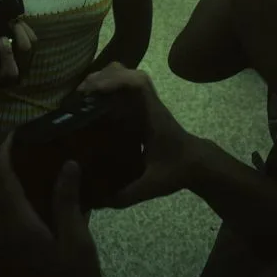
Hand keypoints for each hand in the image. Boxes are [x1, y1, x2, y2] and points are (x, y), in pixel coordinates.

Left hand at [0, 136, 101, 276]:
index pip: (2, 178)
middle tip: (25, 159)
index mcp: (16, 225)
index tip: (13, 135)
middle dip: (0, 170)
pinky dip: (1, 211)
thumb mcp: (78, 244)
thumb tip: (67, 163)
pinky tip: (26, 214)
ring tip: (27, 183)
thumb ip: (67, 202)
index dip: (5, 153)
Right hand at [79, 63, 200, 206]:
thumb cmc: (177, 171)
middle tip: (81, 94)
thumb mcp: (152, 185)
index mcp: (153, 115)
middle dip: (103, 78)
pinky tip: (94, 101)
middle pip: (128, 74)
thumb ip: (128, 194)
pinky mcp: (142, 107)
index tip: (94, 90)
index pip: (138, 85)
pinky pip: (125, 87)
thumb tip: (98, 202)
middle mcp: (149, 103)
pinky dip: (109, 86)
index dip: (116, 81)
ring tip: (84, 94)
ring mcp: (146, 102)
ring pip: (126, 76)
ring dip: (105, 79)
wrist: (196, 164)